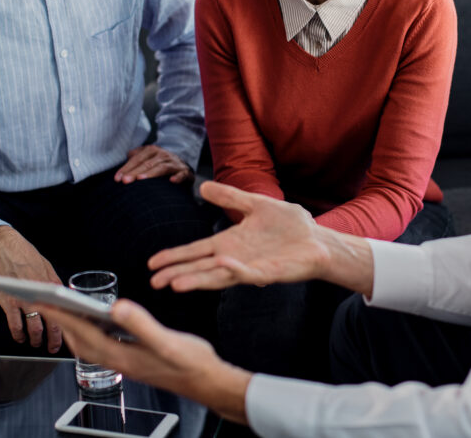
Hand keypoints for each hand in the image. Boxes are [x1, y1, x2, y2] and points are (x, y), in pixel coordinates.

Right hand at [0, 226, 62, 352]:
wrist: (5, 249)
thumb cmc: (26, 256)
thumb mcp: (48, 268)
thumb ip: (55, 284)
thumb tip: (64, 297)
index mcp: (54, 285)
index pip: (66, 310)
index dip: (70, 325)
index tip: (72, 333)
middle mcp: (41, 295)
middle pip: (52, 323)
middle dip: (54, 340)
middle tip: (53, 347)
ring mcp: (25, 301)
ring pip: (34, 328)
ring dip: (36, 339)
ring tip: (36, 344)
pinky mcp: (9, 304)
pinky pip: (15, 325)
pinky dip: (18, 335)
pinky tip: (20, 338)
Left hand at [37, 299, 250, 423]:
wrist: (206, 382)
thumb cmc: (190, 363)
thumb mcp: (167, 341)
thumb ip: (141, 324)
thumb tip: (117, 307)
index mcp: (122, 356)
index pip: (83, 333)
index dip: (62, 316)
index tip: (43, 301)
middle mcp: (118, 361)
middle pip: (79, 340)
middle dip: (60, 321)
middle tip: (43, 302)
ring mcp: (124, 362)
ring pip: (89, 344)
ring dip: (73, 327)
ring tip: (63, 309)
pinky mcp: (132, 360)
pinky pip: (102, 345)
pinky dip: (92, 331)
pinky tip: (97, 322)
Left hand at [114, 145, 192, 183]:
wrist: (182, 166)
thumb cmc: (159, 163)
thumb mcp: (147, 157)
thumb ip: (135, 157)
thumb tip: (126, 157)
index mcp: (152, 150)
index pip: (137, 159)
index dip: (127, 168)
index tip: (117, 178)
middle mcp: (163, 155)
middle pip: (147, 163)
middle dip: (135, 172)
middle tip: (125, 181)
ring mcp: (174, 163)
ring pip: (162, 167)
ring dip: (152, 173)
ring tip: (141, 179)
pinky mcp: (185, 172)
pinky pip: (182, 174)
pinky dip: (178, 177)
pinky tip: (171, 181)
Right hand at [148, 181, 329, 291]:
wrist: (318, 239)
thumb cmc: (290, 226)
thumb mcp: (255, 205)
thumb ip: (230, 198)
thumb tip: (203, 186)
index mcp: (230, 243)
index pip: (196, 251)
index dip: (175, 256)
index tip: (152, 263)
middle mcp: (235, 258)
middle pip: (200, 268)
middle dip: (178, 273)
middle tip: (153, 282)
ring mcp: (251, 268)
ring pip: (219, 276)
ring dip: (198, 279)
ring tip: (175, 283)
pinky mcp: (269, 273)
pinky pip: (249, 274)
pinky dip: (236, 271)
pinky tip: (222, 264)